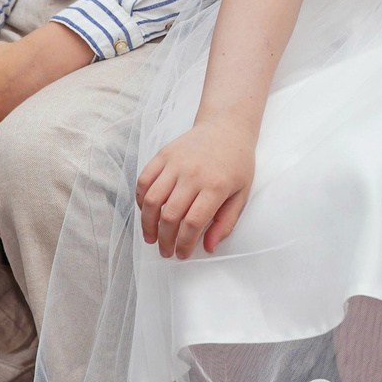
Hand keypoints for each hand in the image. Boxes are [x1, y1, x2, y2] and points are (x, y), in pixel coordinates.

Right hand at [137, 117, 255, 258]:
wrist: (227, 127)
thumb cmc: (237, 163)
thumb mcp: (241, 194)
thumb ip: (226, 222)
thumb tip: (208, 247)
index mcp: (216, 186)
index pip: (193, 223)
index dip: (184, 244)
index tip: (181, 254)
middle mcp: (193, 174)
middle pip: (170, 215)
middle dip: (165, 240)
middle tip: (165, 251)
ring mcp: (176, 163)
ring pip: (151, 200)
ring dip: (147, 224)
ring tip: (151, 237)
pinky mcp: (163, 154)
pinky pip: (144, 180)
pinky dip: (140, 198)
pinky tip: (145, 211)